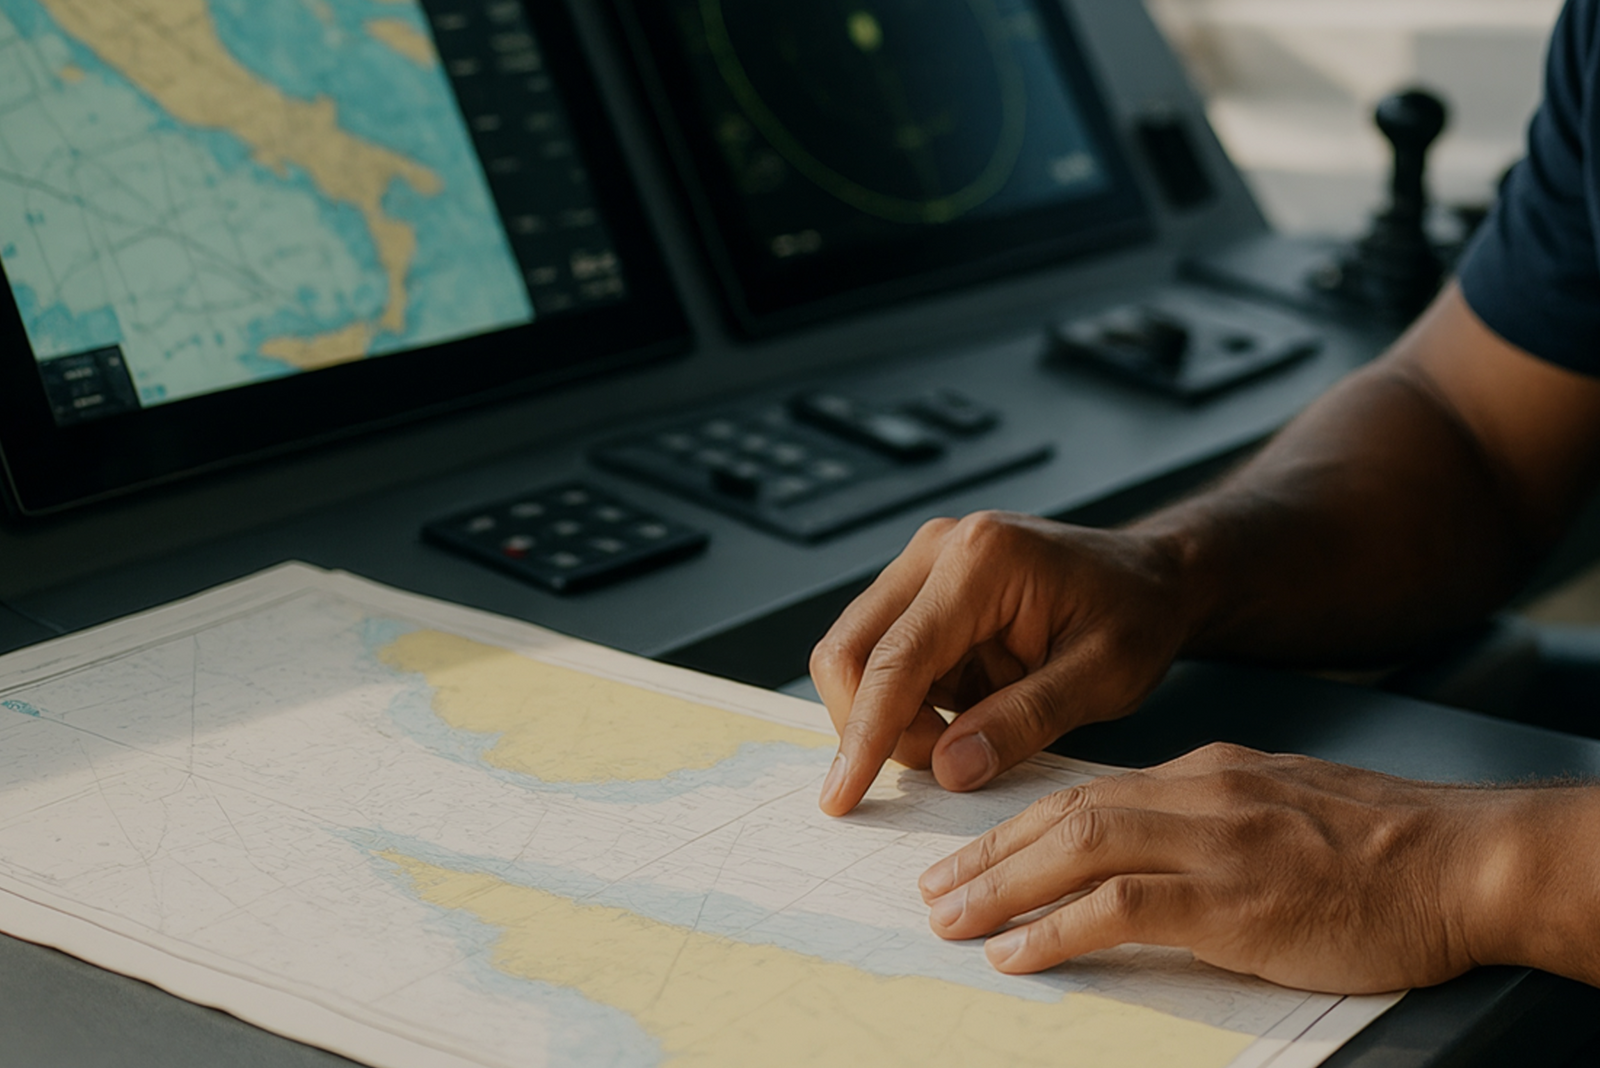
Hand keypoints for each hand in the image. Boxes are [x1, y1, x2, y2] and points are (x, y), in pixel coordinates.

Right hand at [812, 512, 1193, 815]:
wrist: (1153, 577)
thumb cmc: (1137, 617)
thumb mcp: (1103, 677)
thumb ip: (1024, 721)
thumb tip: (948, 770)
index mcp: (981, 560)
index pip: (895, 659)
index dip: (864, 734)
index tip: (842, 798)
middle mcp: (936, 550)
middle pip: (849, 652)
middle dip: (871, 727)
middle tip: (940, 767)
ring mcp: (922, 566)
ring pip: (857, 659)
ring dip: (892, 718)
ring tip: (970, 737)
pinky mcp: (919, 590)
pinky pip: (883, 659)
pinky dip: (907, 704)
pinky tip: (965, 714)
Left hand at [918, 743, 1524, 993]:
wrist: (1463, 860)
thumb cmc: (1383, 848)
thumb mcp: (1280, 810)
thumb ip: (1210, 819)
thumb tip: (1145, 852)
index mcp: (1206, 773)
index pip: (1088, 793)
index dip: (1020, 826)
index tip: (975, 853)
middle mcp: (1196, 794)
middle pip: (1064, 815)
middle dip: (988, 852)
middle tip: (935, 885)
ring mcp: (1212, 842)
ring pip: (1075, 848)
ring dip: (1000, 886)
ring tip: (951, 917)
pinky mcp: (1233, 898)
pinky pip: (1119, 907)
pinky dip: (1056, 927)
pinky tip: (1017, 950)